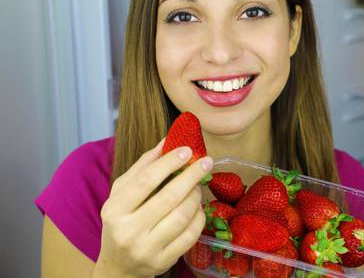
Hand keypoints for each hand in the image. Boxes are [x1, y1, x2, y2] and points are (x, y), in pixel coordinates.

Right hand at [93, 140, 212, 277]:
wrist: (118, 265)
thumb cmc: (121, 221)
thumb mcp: (122, 193)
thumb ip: (142, 167)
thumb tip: (167, 141)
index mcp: (114, 209)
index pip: (146, 180)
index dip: (169, 162)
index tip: (187, 150)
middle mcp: (128, 231)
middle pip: (169, 197)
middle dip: (191, 176)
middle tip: (205, 163)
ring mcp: (147, 249)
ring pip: (182, 216)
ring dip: (196, 196)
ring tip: (198, 187)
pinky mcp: (164, 261)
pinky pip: (190, 235)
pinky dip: (199, 218)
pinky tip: (198, 208)